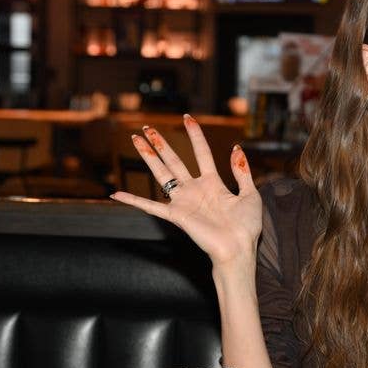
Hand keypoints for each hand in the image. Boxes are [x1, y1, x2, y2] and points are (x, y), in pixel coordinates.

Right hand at [110, 115, 261, 265]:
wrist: (238, 249)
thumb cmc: (246, 227)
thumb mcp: (250, 194)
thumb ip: (242, 171)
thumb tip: (236, 147)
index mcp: (213, 184)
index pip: (201, 153)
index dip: (194, 135)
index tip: (187, 118)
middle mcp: (195, 190)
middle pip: (174, 161)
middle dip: (161, 143)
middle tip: (147, 127)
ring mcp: (184, 202)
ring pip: (161, 174)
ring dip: (148, 156)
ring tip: (135, 139)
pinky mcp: (176, 216)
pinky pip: (151, 206)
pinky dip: (133, 200)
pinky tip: (116, 193)